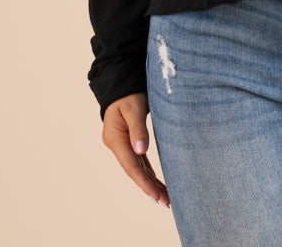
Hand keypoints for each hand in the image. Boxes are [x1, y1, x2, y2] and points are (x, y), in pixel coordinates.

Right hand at [101, 92, 169, 207]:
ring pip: (138, 168)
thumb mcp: (134, 107)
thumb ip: (138, 129)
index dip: (144, 183)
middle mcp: (117, 144)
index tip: (156, 197)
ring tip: (165, 198)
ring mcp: (122, 143)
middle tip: (166, 202)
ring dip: (150, 182)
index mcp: (115, 138)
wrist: (121, 80)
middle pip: (134, 171)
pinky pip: (139, 161)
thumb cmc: (128, 92)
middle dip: (149, 188)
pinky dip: (148, 172)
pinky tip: (157, 182)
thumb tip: (141, 151)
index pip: (131, 166)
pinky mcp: (129, 141)